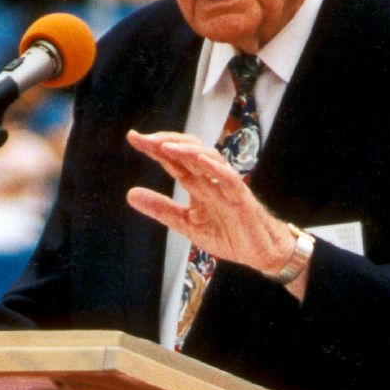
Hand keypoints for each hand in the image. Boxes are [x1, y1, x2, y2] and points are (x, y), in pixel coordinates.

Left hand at [126, 130, 295, 276]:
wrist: (259, 251)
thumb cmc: (227, 233)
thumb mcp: (186, 223)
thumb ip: (161, 208)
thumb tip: (130, 194)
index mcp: (197, 182)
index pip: (173, 159)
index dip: (154, 147)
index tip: (133, 137)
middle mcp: (211, 178)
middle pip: (189, 151)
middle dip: (167, 142)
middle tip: (145, 139)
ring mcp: (226, 186)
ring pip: (208, 157)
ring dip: (188, 150)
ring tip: (166, 147)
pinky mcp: (241, 198)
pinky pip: (230, 178)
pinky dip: (216, 168)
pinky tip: (201, 160)